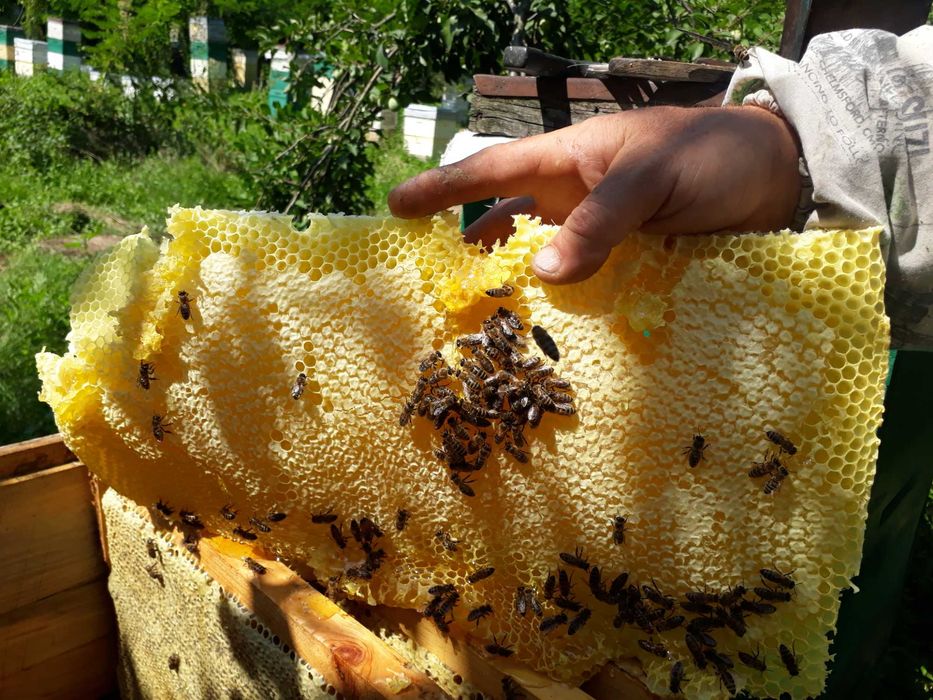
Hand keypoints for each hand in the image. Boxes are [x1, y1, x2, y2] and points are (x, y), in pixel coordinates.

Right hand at [388, 106, 801, 283]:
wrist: (771, 175)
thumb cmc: (710, 155)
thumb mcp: (652, 176)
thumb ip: (600, 220)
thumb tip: (544, 275)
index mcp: (570, 158)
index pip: (493, 170)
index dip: (443, 187)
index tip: (396, 206)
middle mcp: (574, 195)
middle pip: (506, 221)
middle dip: (468, 248)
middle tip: (432, 285)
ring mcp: (598, 230)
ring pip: (540, 257)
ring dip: (513, 282)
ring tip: (483, 316)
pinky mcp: (624, 259)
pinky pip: (579, 281)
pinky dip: (560, 302)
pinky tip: (547, 326)